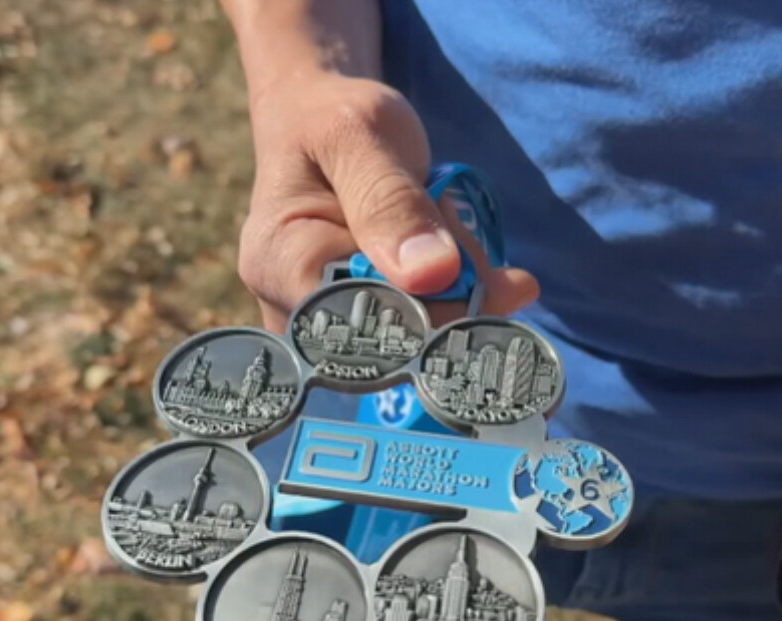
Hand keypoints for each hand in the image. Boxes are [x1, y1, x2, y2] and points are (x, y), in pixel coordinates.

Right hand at [237, 72, 538, 331]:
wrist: (321, 121)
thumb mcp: (360, 135)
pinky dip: (459, 302)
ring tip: (466, 240)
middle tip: (502, 270)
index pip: (358, 320)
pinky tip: (479, 271)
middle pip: (390, 341)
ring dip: (461, 298)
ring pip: (413, 341)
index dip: (427, 313)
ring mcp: (324, 323)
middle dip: (455, 302)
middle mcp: (290, 307)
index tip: (488, 282)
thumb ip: (391, 201)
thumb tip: (432, 274)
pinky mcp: (360, 324)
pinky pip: (419, 333)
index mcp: (279, 262)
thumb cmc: (333, 119)